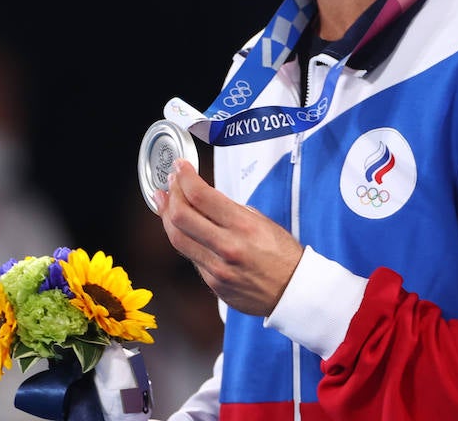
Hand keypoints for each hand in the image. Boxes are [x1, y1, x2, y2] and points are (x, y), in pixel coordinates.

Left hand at [155, 159, 304, 316]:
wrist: (293, 291)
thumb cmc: (282, 254)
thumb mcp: (262, 222)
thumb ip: (230, 211)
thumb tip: (202, 198)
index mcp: (243, 226)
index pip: (201, 196)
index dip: (185, 177)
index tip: (181, 166)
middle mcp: (227, 247)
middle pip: (181, 216)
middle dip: (172, 193)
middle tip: (171, 181)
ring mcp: (217, 268)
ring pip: (177, 238)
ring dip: (166, 215)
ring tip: (165, 201)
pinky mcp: (212, 283)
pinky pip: (191, 257)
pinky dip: (184, 238)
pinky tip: (182, 227)